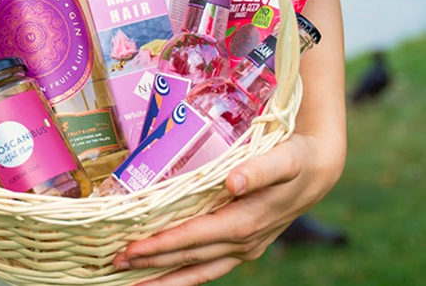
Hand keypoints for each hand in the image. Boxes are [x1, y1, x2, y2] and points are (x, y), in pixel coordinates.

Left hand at [113, 0, 346, 284]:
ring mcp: (279, 216)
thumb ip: (277, 26)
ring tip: (130, 270)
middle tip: (136, 242)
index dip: (265, 174)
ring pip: (229, 251)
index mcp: (312, 148)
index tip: (235, 180)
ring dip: (178, 264)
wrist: (322, 112)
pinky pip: (223, 258)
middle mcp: (299, 192)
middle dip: (187, 234)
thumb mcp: (294, 53)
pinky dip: (188, 269)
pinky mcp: (260, 228)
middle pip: (244, 221)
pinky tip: (153, 276)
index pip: (291, 162)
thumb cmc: (300, 79)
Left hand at [113, 132, 344, 284]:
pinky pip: (210, 265)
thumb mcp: (284, 159)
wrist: (318, 170)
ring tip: (133, 284)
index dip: (162, 245)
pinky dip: (186, 274)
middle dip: (152, 263)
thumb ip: (260, 170)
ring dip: (166, 278)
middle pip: (190, 257)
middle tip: (115, 265)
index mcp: (246, 221)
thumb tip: (233, 182)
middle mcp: (243, 241)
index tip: (132, 249)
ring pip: (199, 270)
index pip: (194, 237)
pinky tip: (168, 276)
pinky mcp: (244, 244)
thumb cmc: (297, 159)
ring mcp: (244, 247)